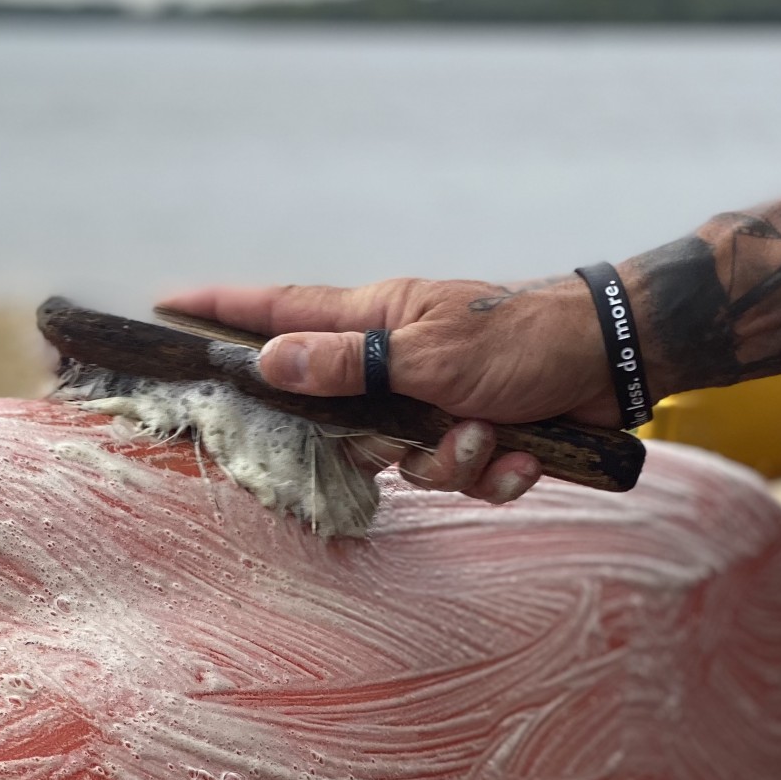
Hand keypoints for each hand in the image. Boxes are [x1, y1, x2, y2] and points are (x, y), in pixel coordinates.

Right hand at [159, 275, 617, 504]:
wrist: (615, 360)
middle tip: (437, 431)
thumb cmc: (524, 339)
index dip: (221, 310)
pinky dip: (495, 473)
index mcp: (373, 320)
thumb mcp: (428, 354)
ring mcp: (431, 397)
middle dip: (388, 445)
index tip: (166, 304)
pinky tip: (526, 456)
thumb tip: (267, 360)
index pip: (278, 310)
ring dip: (455, 462)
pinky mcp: (471, 429)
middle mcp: (393, 359)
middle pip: (341, 418)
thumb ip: (345, 364)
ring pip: (405, 459)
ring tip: (495, 438)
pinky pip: (457, 475)